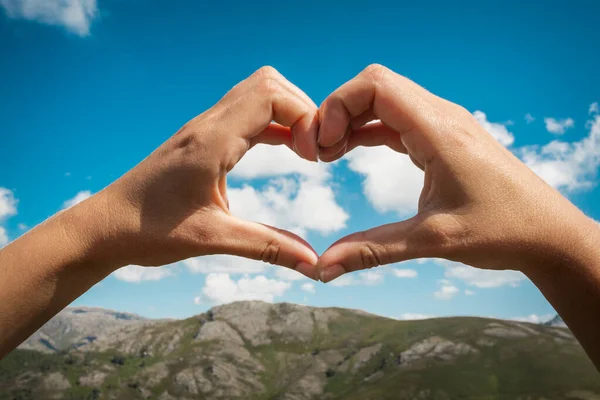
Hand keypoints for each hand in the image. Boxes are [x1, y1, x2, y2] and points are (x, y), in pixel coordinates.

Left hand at [86, 66, 319, 277]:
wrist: (104, 226)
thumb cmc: (148, 231)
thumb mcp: (212, 239)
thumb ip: (267, 247)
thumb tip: (314, 265)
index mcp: (211, 141)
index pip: (270, 95)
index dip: (305, 117)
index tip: (314, 157)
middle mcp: (208, 125)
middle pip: (268, 83)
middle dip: (302, 110)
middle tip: (314, 151)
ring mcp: (203, 128)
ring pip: (257, 93)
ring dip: (288, 113)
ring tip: (305, 151)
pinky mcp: (202, 138)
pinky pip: (246, 114)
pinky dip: (273, 123)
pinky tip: (286, 148)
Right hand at [316, 64, 597, 281]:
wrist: (548, 233)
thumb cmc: (503, 231)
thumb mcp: (432, 241)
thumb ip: (372, 251)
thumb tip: (322, 269)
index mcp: (440, 131)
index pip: (376, 85)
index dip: (338, 106)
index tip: (323, 147)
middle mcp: (441, 117)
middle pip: (375, 85)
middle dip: (338, 111)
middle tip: (320, 152)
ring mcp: (443, 124)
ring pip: (384, 98)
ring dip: (352, 119)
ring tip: (329, 154)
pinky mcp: (443, 137)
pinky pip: (396, 118)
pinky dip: (367, 129)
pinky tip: (349, 151)